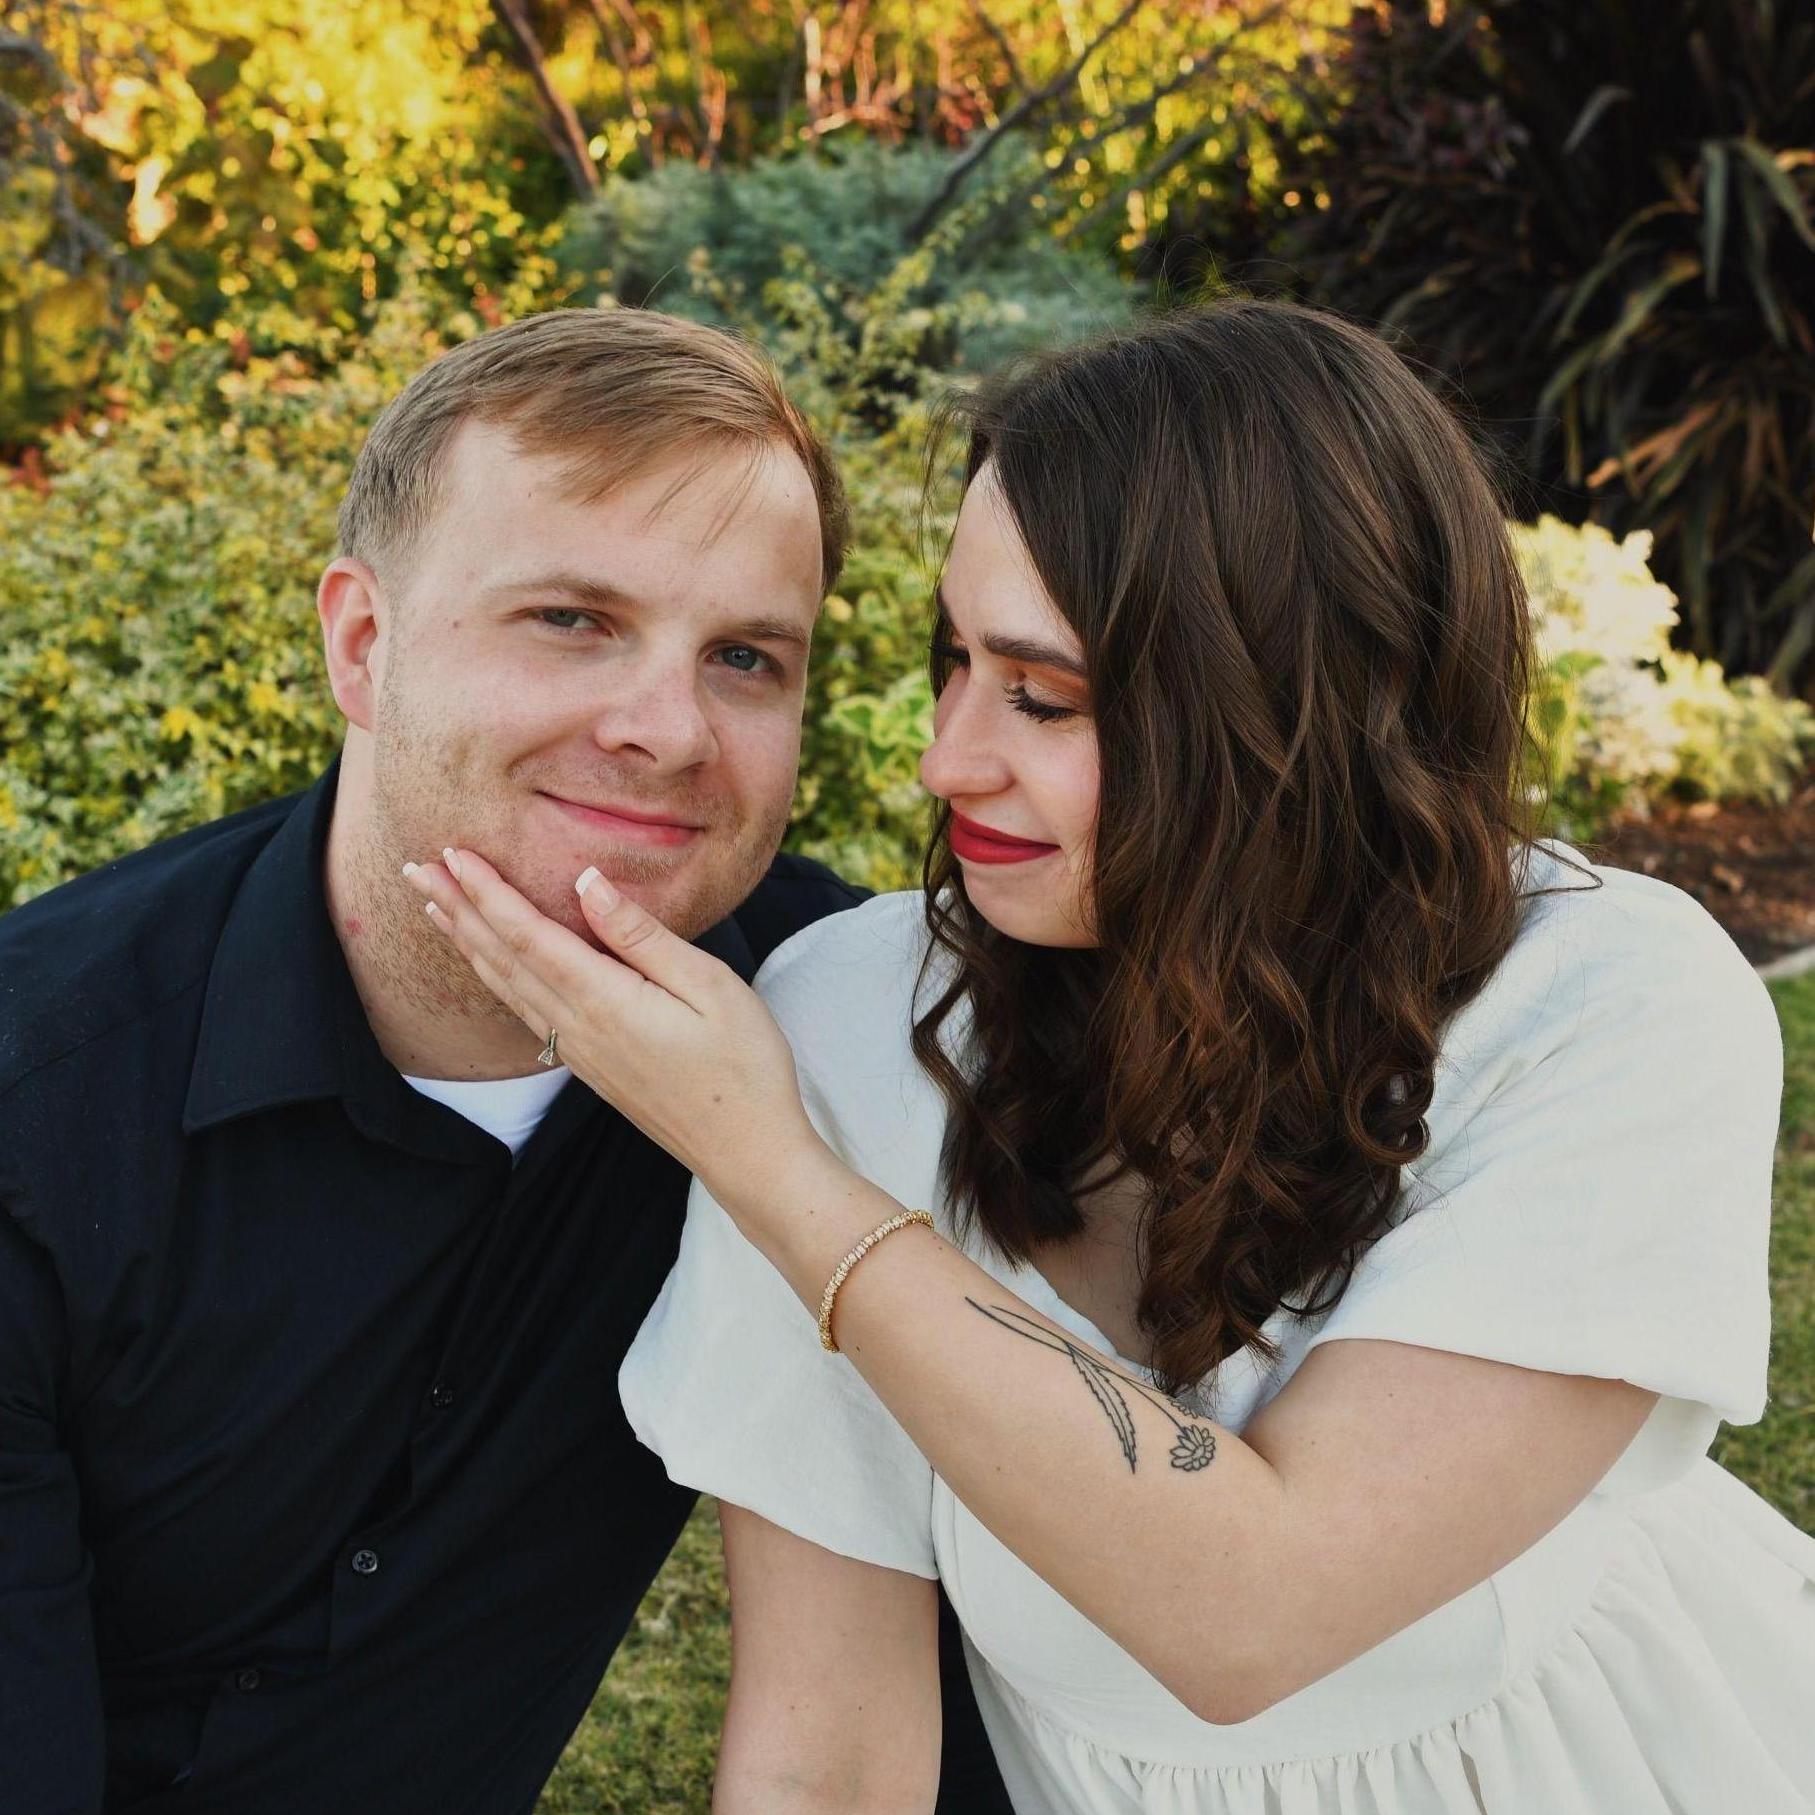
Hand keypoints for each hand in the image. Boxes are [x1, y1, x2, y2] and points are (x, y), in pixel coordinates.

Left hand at [402, 848, 831, 1231]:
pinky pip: (524, 1010)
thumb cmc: (744, 1066)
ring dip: (468, 942)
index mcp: (604, 1001)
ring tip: (435, 906)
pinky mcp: (589, 1066)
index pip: (527, 935)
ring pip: (506, 986)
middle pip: (501, 958)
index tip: (452, 851)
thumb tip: (587, 881)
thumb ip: (641, 935)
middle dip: (458, 909)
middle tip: (414, 866)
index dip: (486, 892)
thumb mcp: (709, 985)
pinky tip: (489, 964)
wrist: (747, 1152)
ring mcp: (578, 1052)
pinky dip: (495, 976)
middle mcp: (577, 1028)